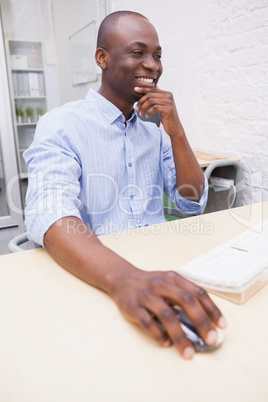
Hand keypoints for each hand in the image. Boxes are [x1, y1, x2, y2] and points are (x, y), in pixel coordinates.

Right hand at [110, 268, 226, 358]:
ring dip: (180, 335)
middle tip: (211, 339)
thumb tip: (205, 321)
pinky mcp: (133, 306)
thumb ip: (185, 295)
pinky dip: (158, 334)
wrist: (122, 278)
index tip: (222, 325)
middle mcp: (161, 285)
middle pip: (185, 301)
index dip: (211, 309)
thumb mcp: (169, 282)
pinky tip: (166, 343)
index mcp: (173, 278)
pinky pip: (147, 322)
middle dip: (201, 321)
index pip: (197, 292)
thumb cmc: (151, 283)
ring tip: (188, 352)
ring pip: (167, 314)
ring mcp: (146, 295)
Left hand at [135, 86, 182, 136]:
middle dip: (141, 101)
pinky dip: (149, 112)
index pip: (153, 89)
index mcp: (167, 93)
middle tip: (137, 108)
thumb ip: (158, 97)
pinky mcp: (168, 109)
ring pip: (151, 101)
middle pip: (150, 94)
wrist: (174, 127)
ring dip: (143, 108)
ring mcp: (169, 102)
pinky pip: (154, 108)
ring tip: (141, 113)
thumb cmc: (166, 116)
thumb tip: (153, 86)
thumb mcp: (162, 105)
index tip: (135, 89)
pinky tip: (147, 116)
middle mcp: (169, 96)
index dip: (143, 89)